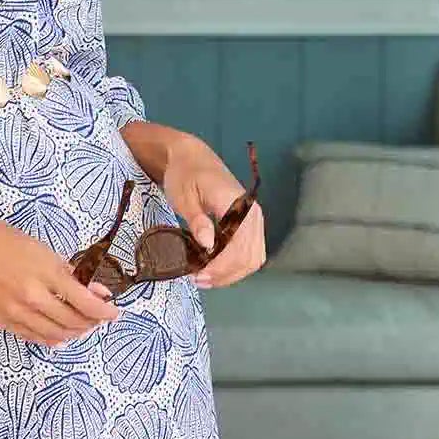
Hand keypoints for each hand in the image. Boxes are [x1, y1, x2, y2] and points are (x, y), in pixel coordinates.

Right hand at [0, 204, 119, 344]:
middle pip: (73, 322)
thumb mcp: (38, 247)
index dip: (104, 311)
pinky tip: (57, 336)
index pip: (86, 302)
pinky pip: (31, 336)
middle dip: (90, 322)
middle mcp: (32, 298)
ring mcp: (14, 312)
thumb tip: (94, 290)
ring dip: (72, 333)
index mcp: (46, 274)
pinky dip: (49, 339)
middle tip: (97, 318)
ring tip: (80, 327)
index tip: (113, 312)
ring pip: (54, 334)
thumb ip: (67, 272)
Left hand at [160, 135, 265, 288]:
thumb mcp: (184, 197)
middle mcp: (252, 214)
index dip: (221, 266)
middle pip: (250, 256)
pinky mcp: (249, 225)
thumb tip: (207, 245)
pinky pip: (250, 252)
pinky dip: (235, 266)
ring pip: (253, 258)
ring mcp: (253, 220)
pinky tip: (215, 269)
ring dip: (231, 273)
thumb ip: (197, 221)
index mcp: (239, 205)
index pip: (239, 245)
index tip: (199, 275)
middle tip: (198, 280)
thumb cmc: (185, 175)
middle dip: (225, 274)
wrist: (191, 158)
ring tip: (205, 278)